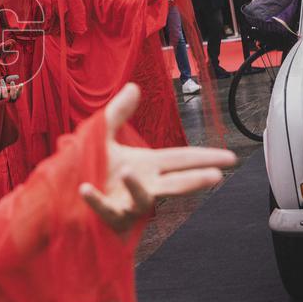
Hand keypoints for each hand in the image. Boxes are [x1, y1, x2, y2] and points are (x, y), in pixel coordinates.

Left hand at [0, 75, 20, 101]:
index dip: (20, 91)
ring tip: (2, 80)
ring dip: (5, 88)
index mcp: (8, 95)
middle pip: (13, 98)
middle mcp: (5, 99)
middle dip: (13, 90)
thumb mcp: (0, 79)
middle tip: (12, 82)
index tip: (21, 84)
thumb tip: (17, 77)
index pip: (17, 95)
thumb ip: (8, 78)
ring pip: (6, 96)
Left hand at [79, 84, 235, 232]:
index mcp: (148, 165)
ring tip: (129, 171)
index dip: (204, 157)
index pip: (181, 159)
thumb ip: (118, 112)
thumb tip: (134, 86)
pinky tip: (86, 189)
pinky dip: (95, 200)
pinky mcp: (108, 215)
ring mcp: (127, 202)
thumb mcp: (103, 134)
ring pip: (140, 199)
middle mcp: (143, 185)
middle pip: (173, 183)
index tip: (230, 157)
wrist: (72, 191)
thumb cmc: (95, 165)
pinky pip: (103, 208)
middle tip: (215, 176)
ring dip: (136, 187)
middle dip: (193, 180)